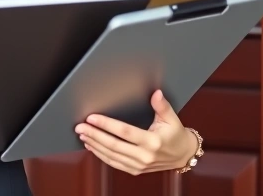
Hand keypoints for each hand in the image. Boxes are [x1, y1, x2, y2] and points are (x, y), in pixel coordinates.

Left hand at [74, 90, 197, 175]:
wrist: (183, 155)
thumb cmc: (176, 134)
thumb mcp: (172, 118)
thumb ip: (162, 106)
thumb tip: (156, 93)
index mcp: (153, 141)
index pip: (124, 132)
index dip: (106, 124)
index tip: (92, 118)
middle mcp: (145, 155)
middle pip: (114, 145)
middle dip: (94, 135)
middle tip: (79, 127)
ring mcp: (139, 165)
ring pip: (111, 156)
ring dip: (95, 145)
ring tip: (82, 135)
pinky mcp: (135, 170)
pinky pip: (115, 163)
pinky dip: (101, 155)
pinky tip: (91, 147)